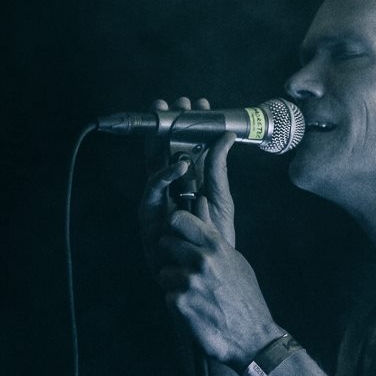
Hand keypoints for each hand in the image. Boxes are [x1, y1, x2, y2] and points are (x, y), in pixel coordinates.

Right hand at [139, 96, 236, 274]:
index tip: (201, 103)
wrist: (208, 274)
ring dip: (159, 139)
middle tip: (176, 101)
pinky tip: (178, 163)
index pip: (185, 146)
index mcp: (187, 182)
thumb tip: (227, 135)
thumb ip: (219, 168)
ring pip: (152, 163)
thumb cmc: (214, 240)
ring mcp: (157, 201)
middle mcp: (169, 188)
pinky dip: (163, 175)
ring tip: (172, 119)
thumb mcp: (221, 198)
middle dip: (168, 123)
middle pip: (163, 149)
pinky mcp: (148, 216)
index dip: (190, 124)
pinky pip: (152, 190)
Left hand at [157, 197, 280, 369]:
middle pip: (165, 243)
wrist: (253, 338)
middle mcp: (202, 260)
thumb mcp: (235, 261)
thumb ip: (212, 233)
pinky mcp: (179, 303)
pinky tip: (196, 310)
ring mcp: (189, 282)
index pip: (178, 220)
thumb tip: (199, 200)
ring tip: (196, 295)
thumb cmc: (246, 298)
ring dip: (174, 284)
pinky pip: (167, 295)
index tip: (178, 236)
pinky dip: (178, 304)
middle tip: (187, 272)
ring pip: (164, 272)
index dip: (174, 227)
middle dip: (172, 257)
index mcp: (217, 246)